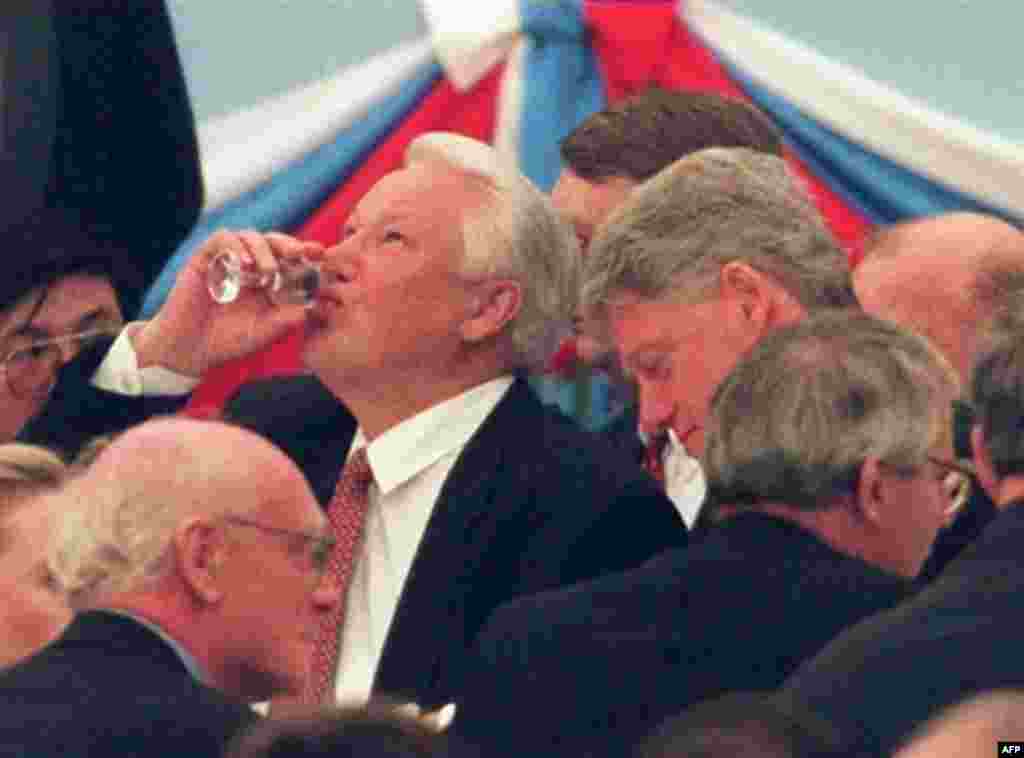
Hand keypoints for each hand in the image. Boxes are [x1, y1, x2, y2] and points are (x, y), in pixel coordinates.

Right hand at [133, 230, 324, 376]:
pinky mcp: (205, 259)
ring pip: (250, 236)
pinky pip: (221, 239)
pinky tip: (243, 265)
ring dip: (263, 250)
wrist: (190, 350)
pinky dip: (235, 247)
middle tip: (300, 253)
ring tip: (267, 271)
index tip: (321, 253)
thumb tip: (311, 305)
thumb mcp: (265, 333)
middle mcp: (250, 268)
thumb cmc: (229, 342)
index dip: (306, 253)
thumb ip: (286, 320)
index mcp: (269, 281)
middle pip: (273, 242)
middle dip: (289, 244)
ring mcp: (228, 261)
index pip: (290, 259)